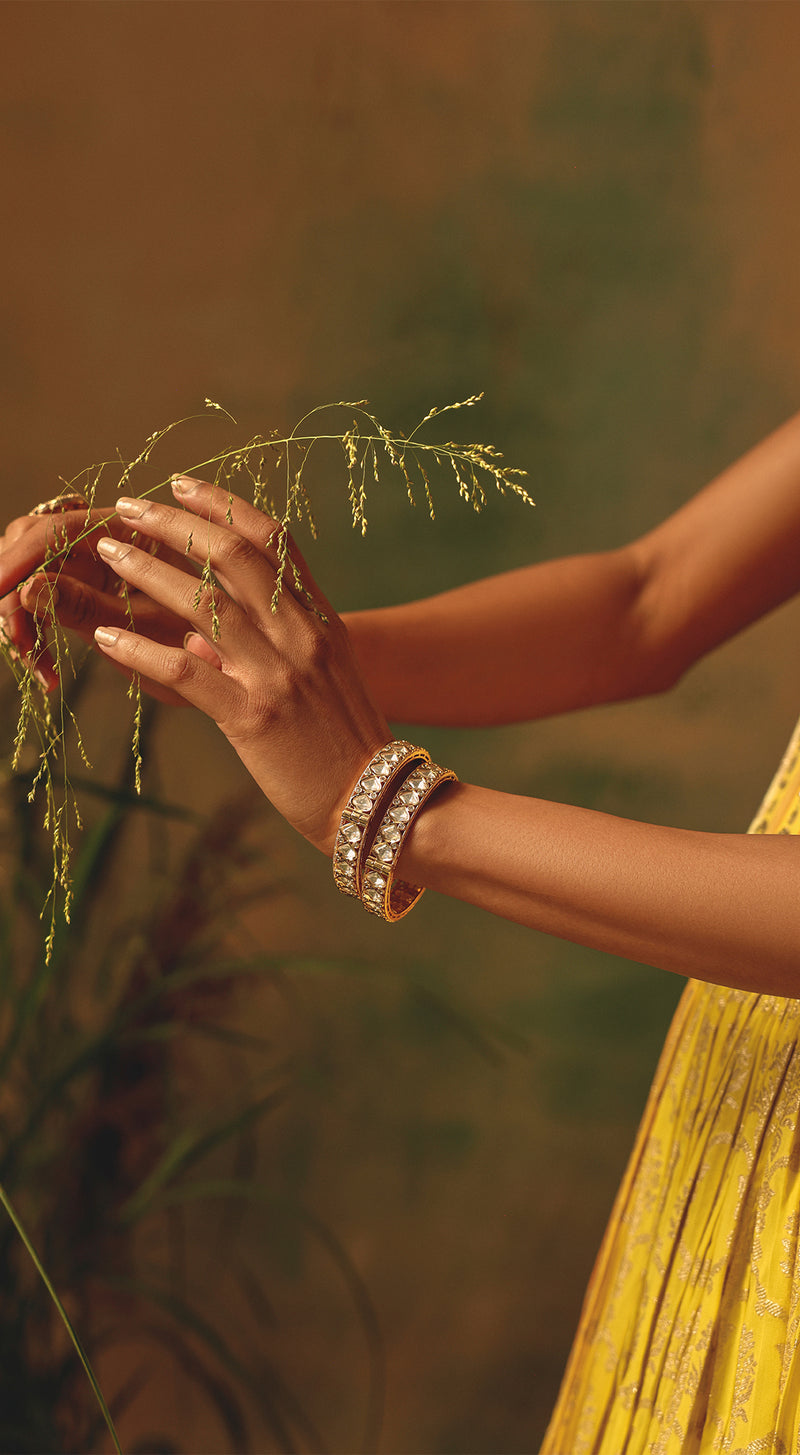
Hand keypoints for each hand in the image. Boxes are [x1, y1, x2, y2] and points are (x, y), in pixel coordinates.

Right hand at [0, 504, 216, 700]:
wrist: (241, 670)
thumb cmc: (206, 648)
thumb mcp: (148, 634)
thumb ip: (88, 607)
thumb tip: (32, 587)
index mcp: (130, 531)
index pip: (55, 530)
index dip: (20, 558)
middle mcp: (107, 535)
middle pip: (31, 543)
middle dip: (14, 592)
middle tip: (17, 641)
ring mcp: (92, 560)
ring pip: (31, 573)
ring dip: (23, 619)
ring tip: (39, 667)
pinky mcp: (84, 588)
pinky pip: (41, 600)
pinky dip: (37, 636)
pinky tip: (47, 675)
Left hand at [91, 477, 390, 853]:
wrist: (380, 803)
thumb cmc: (344, 747)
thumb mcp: (320, 681)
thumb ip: (269, 650)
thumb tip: (197, 637)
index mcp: (319, 621)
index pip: (272, 541)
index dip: (224, 505)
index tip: (182, 485)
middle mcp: (300, 636)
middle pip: (233, 555)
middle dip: (176, 523)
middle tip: (129, 507)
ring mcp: (279, 674)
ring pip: (203, 602)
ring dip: (147, 571)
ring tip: (109, 553)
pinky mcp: (254, 717)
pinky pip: (185, 672)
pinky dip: (140, 651)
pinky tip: (108, 638)